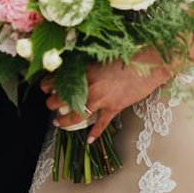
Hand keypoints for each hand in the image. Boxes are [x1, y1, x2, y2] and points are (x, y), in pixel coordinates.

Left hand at [42, 51, 172, 142]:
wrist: (150, 62)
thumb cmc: (128, 52)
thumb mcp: (103, 54)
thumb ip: (88, 61)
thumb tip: (75, 65)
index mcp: (86, 70)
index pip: (59, 79)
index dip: (48, 84)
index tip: (43, 87)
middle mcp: (90, 86)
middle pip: (63, 99)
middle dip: (53, 104)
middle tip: (49, 105)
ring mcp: (102, 99)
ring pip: (78, 114)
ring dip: (66, 120)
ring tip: (58, 123)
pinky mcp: (115, 108)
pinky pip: (102, 124)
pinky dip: (95, 133)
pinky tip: (89, 140)